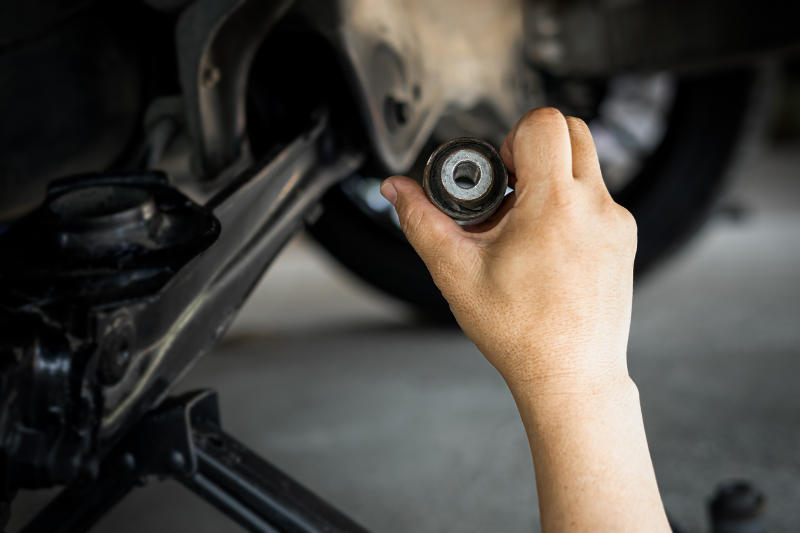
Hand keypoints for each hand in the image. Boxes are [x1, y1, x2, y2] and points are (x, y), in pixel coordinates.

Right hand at [380, 108, 637, 393]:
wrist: (571, 375)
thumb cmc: (519, 333)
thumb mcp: (456, 273)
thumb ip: (421, 221)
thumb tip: (395, 188)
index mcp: (555, 206)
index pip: (544, 123)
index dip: (512, 138)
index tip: (499, 175)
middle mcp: (596, 207)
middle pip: (573, 129)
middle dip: (536, 145)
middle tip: (511, 189)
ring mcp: (618, 223)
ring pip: (589, 162)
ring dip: (555, 172)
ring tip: (525, 220)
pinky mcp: (626, 239)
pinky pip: (599, 196)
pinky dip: (572, 202)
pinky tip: (547, 243)